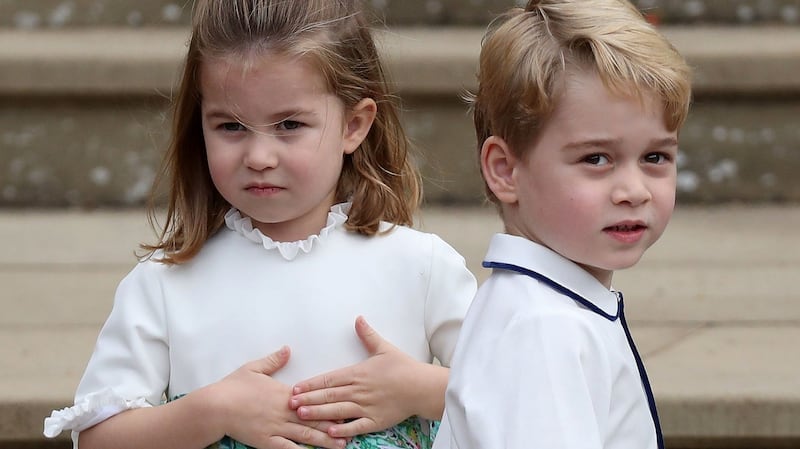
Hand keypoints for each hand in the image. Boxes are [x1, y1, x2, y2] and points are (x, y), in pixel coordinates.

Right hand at [213, 346, 346, 448]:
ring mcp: (276, 428)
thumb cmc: (233, 387)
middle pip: (314, 419)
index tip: (347, 403)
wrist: (215, 406)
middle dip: (334, 424)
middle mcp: (284, 412)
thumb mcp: (254, 368)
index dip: (330, 403)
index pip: (313, 399)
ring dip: (325, 441)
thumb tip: (287, 349)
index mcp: (284, 394)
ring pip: (305, 436)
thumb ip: (274, 360)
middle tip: (354, 426)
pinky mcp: (266, 442)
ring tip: (342, 445)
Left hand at [289, 317, 446, 437]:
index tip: (295, 387)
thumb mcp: (384, 348)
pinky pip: (356, 426)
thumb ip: (368, 335)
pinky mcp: (375, 420)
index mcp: (358, 373)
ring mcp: (366, 407)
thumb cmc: (403, 367)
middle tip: (289, 403)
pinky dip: (343, 429)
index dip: (311, 384)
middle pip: (328, 395)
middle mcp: (358, 390)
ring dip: (318, 413)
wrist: (422, 386)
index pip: (329, 379)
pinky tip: (330, 432)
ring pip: (337, 410)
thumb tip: (358, 318)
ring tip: (302, 415)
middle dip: (308, 399)